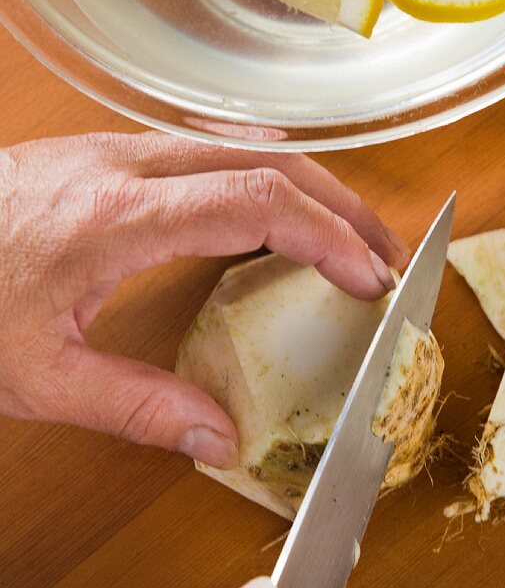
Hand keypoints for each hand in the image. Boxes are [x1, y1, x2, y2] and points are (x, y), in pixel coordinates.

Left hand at [0, 132, 408, 466]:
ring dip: (305, 188)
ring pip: (240, 148)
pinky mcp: (101, 158)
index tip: (371, 278)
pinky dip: (260, 175)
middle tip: (385, 257)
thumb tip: (215, 439)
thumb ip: (133, 406)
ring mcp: (112, 153)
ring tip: (346, 237)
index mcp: (117, 217)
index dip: (328, 237)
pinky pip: (205, 151)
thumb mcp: (35, 375)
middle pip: (267, 161)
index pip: (257, 203)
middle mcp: (124, 168)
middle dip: (340, 205)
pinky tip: (275, 198)